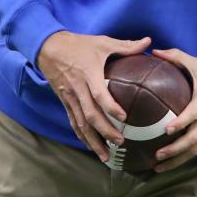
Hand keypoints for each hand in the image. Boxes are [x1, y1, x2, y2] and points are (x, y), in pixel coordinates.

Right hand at [36, 31, 150, 161]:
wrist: (49, 47)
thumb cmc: (78, 44)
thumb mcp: (102, 42)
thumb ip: (125, 45)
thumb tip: (148, 41)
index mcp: (89, 74)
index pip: (99, 95)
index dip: (111, 107)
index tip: (124, 118)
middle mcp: (78, 89)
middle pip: (90, 115)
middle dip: (105, 132)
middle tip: (121, 142)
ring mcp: (70, 97)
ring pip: (81, 123)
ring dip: (93, 141)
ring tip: (106, 155)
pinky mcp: (65, 101)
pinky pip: (73, 121)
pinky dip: (82, 136)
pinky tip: (91, 146)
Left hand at [150, 48, 196, 171]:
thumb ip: (175, 56)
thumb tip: (154, 51)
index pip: (194, 114)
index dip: (181, 123)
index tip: (167, 130)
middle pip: (194, 139)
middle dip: (175, 150)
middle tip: (157, 155)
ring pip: (195, 148)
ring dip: (177, 160)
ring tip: (158, 166)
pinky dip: (183, 157)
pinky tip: (169, 162)